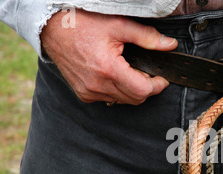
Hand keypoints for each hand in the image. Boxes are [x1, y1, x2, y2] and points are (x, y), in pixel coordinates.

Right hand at [41, 9, 177, 104]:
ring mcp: (89, 92)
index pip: (143, 91)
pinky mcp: (83, 94)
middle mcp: (97, 86)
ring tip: (128, 70)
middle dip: (146, 87)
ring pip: (123, 100)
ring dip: (131, 89)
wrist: (52, 28)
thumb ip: (147, 37)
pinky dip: (117, 91)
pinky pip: (109, 99)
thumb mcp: (119, 25)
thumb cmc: (83, 24)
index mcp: (108, 69)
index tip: (161, 78)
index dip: (157, 85)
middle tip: (145, 71)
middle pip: (135, 99)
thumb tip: (170, 45)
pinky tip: (114, 75)